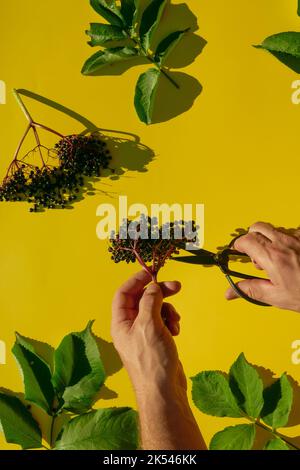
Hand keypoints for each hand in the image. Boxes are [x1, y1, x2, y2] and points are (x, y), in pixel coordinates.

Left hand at [111, 270, 205, 449]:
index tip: (152, 272)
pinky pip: (163, 322)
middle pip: (142, 299)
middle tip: (176, 286)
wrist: (164, 391)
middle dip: (159, 292)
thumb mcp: (149, 324)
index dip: (136, 280)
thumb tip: (153, 286)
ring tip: (175, 320)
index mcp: (120, 323)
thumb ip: (150, 300)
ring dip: (168, 309)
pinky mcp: (156, 342)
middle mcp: (130, 327)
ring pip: (155, 310)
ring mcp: (144, 335)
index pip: (123, 293)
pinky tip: (176, 330)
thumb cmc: (152, 359)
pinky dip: (171, 322)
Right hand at [226, 222, 299, 311]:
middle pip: (257, 227)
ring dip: (268, 239)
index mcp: (272, 257)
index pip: (246, 240)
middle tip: (255, 255)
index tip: (237, 252)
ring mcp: (296, 238)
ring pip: (273, 229)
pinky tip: (290, 256)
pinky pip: (290, 233)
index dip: (238, 245)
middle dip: (251, 238)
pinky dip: (284, 241)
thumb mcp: (276, 296)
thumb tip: (230, 292)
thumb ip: (250, 290)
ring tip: (275, 258)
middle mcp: (283, 243)